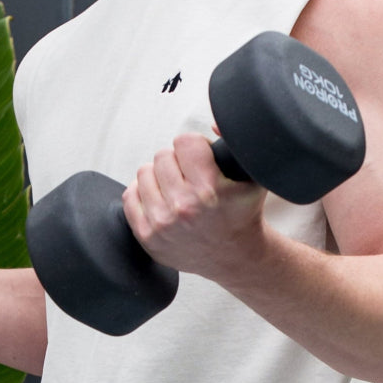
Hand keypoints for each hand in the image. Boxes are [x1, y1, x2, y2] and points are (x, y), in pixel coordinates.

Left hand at [122, 132, 266, 283]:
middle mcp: (183, 207)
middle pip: (162, 155)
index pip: (185, 141)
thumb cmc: (243, 214)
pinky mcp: (147, 236)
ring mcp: (161, 223)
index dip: (195, 146)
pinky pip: (129, 196)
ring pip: (144, 172)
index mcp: (208, 190)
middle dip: (177, 161)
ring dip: (159, 176)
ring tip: (176, 188)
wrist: (234, 257)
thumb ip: (236, 146)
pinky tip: (162, 199)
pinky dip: (143, 193)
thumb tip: (214, 124)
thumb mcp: (253, 177)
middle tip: (190, 176)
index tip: (201, 158)